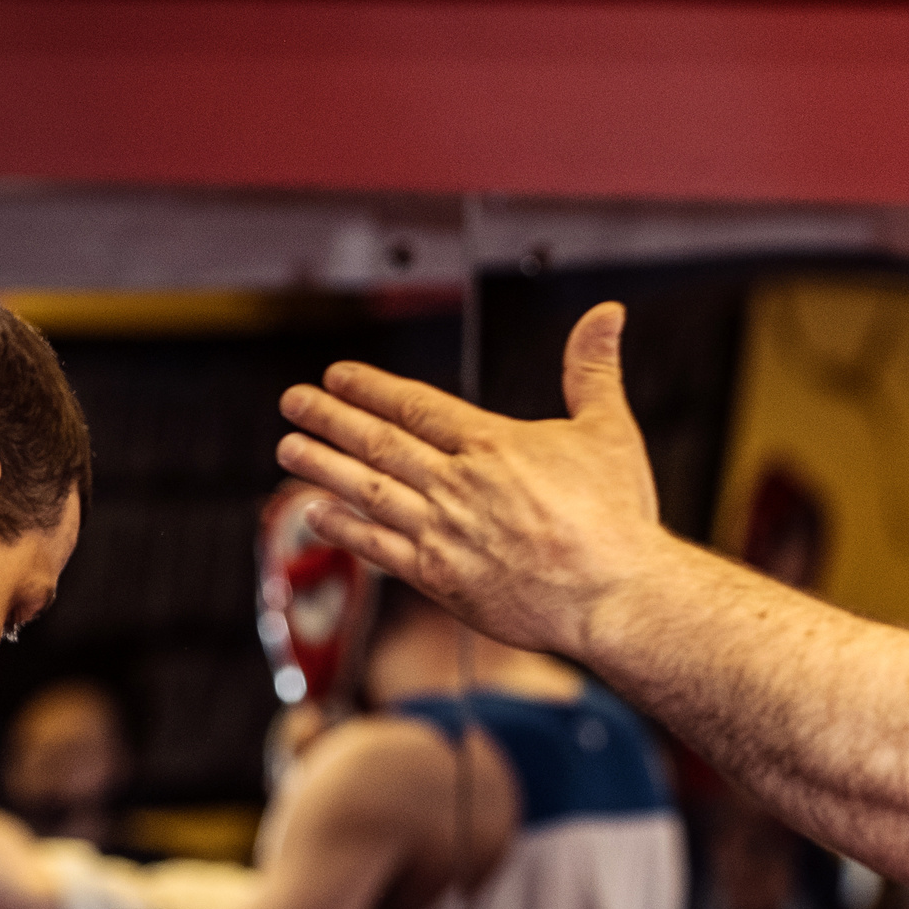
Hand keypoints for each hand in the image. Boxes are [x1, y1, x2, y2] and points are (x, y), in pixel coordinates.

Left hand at [276, 304, 666, 661]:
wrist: (615, 595)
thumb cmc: (619, 518)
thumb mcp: (609, 429)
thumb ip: (593, 369)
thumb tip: (607, 312)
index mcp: (493, 444)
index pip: (416, 406)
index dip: (371, 388)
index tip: (338, 376)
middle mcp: (458, 484)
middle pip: (380, 442)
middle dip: (331, 417)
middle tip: (294, 400)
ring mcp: (443, 532)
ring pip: (368, 490)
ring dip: (323, 466)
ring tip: (289, 447)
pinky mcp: (441, 579)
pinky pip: (378, 549)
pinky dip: (344, 530)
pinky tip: (317, 514)